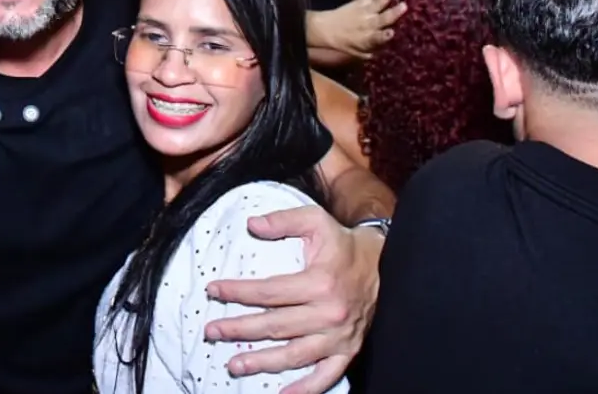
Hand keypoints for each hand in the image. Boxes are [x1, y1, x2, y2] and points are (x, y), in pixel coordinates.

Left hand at [205, 207, 383, 393]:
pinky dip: (305, 389)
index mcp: (319, 283)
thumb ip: (283, 220)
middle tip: (212, 331)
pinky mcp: (349, 351)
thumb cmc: (344, 243)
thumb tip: (252, 224)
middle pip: (275, 326)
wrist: (385, 264)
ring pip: (294, 355)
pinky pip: (326, 377)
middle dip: (239, 330)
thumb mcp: (316, 221)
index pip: (268, 292)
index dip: (238, 292)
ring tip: (234, 365)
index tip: (214, 291)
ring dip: (262, 362)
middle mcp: (328, 314)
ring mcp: (339, 337)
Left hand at [312, 0, 404, 59]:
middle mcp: (369, 24)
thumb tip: (388, 53)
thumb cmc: (345, 43)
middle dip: (393, 13)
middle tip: (404, 6)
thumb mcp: (358, 54)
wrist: (326, 30)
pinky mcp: (360, 1)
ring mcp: (365, 10)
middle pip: (383, 18)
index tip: (391, 33)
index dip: (385, 36)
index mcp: (369, 39)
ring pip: (379, 1)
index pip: (378, 38)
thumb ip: (372, 53)